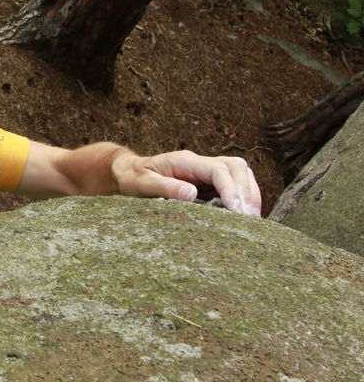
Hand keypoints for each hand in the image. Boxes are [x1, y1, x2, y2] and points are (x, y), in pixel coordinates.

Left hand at [113, 150, 260, 215]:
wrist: (128, 173)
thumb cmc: (133, 177)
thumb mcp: (143, 183)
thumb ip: (165, 187)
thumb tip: (191, 194)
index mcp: (185, 161)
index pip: (218, 169)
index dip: (231, 188)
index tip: (236, 209)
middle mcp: (200, 163)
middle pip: (236, 168)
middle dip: (247, 192)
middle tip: (250, 218)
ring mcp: (206, 172)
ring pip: (240, 175)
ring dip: (250, 195)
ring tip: (253, 220)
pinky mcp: (208, 184)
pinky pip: (234, 187)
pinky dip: (244, 199)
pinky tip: (245, 218)